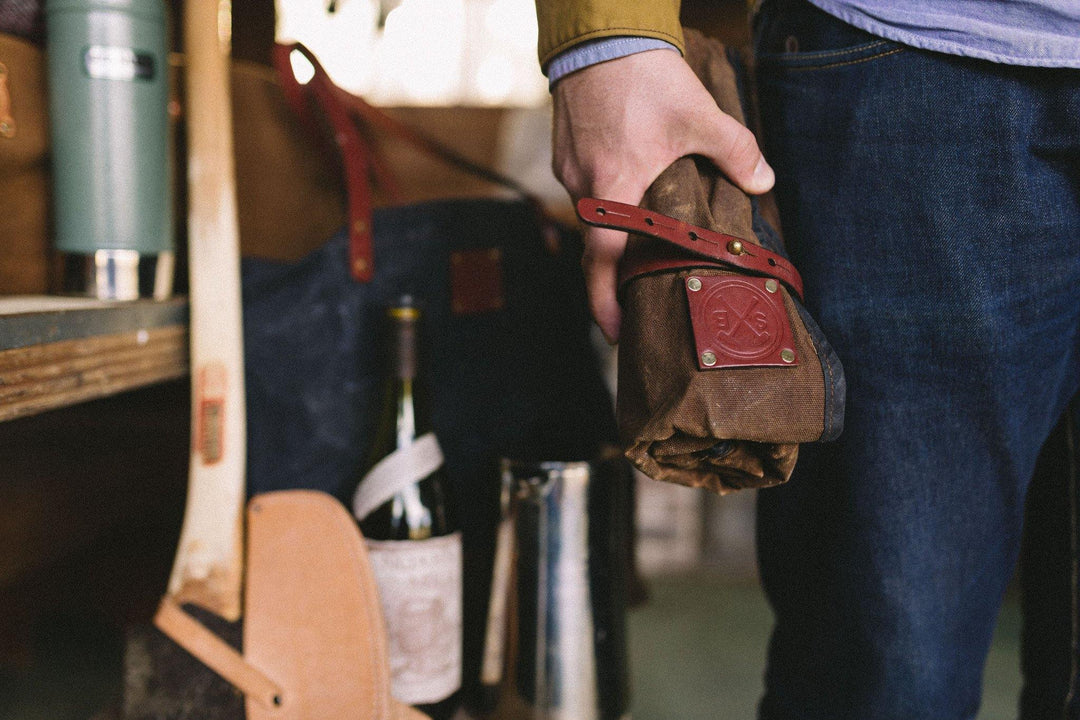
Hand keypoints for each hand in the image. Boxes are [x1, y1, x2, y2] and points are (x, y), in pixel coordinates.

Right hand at [551, 49, 773, 342]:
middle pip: (597, 244)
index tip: (617, 332)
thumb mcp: (700, 116)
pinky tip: (629, 185)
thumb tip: (764, 183)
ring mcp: (568, 169)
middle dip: (614, 274)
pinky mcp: (564, 151)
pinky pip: (585, 187)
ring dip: (614, 229)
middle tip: (636, 297)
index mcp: (613, 188)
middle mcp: (583, 186)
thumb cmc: (644, 76)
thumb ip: (736, 153)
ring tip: (642, 234)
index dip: (606, 302)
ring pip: (592, 214)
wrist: (601, 32)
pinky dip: (606, 197)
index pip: (601, 261)